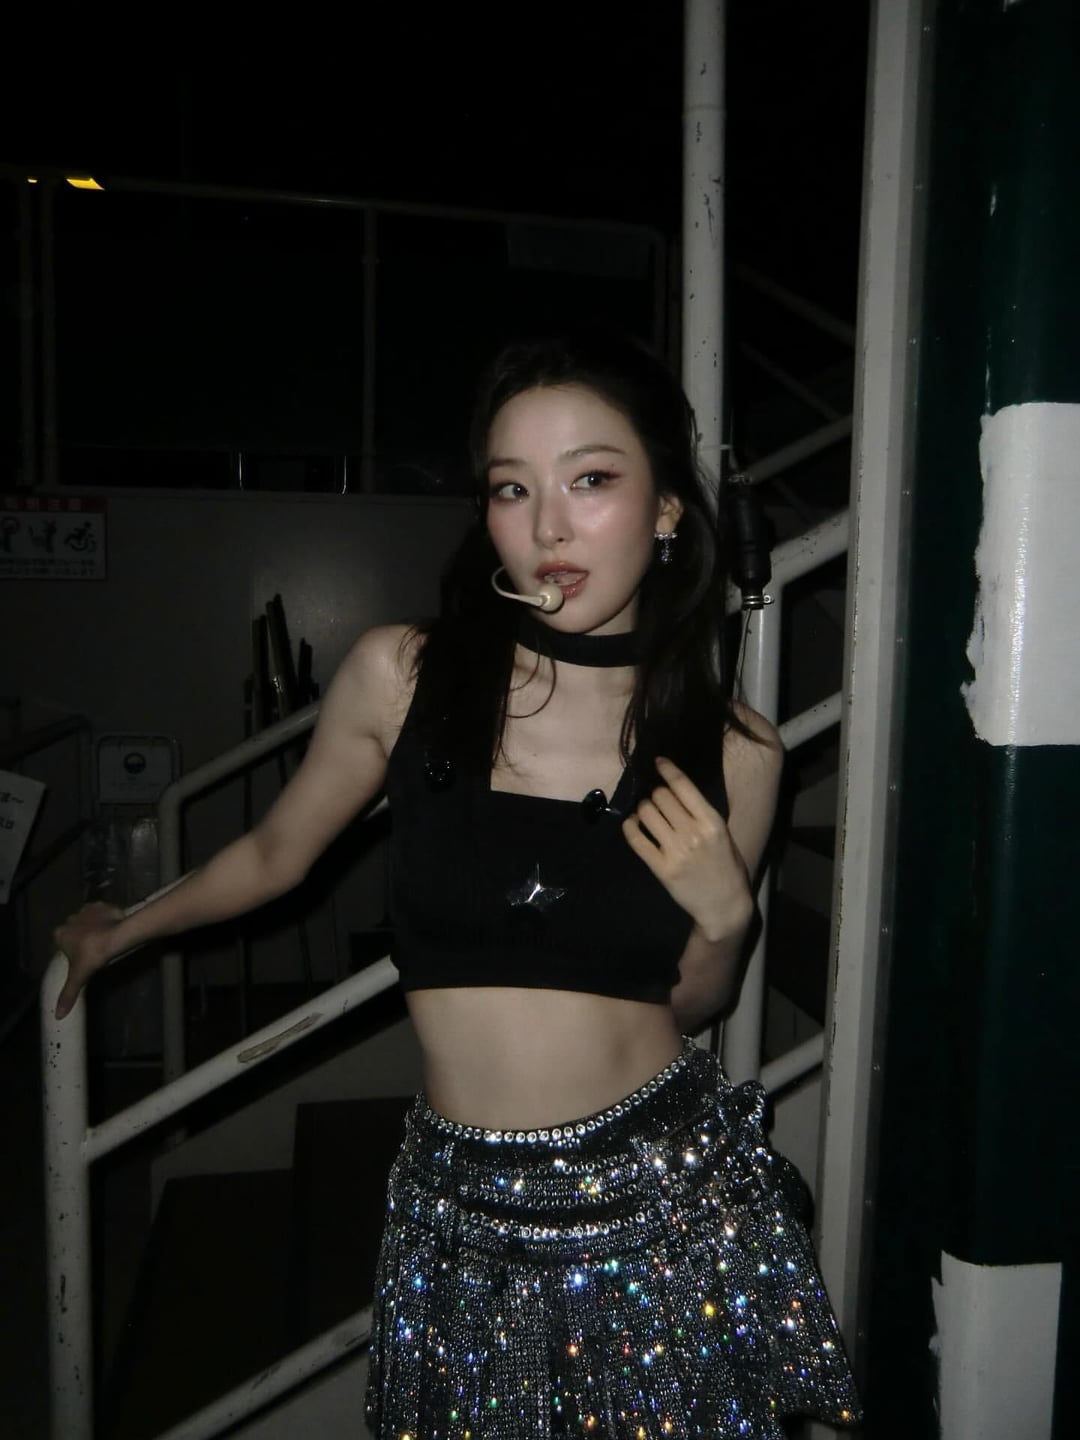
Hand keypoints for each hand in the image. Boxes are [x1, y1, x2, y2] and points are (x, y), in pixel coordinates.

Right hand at [53, 900, 123, 1019]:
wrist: (117, 936)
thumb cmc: (94, 955)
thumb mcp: (80, 977)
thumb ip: (68, 995)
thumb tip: (58, 1016)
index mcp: (60, 934)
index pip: (62, 944)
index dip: (72, 952)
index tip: (82, 959)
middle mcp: (69, 919)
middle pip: (74, 931)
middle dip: (81, 939)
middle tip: (94, 950)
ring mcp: (86, 910)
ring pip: (87, 920)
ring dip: (93, 927)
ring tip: (105, 939)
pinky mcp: (102, 905)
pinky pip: (102, 912)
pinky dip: (106, 918)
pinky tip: (112, 927)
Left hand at [622, 756, 752, 941]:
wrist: (724, 906)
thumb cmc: (728, 867)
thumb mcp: (724, 835)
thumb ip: (702, 814)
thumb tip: (675, 791)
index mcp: (712, 822)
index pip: (683, 786)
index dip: (667, 769)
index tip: (658, 761)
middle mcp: (692, 833)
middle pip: (661, 796)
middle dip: (656, 793)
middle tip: (657, 799)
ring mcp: (675, 851)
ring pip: (646, 813)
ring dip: (643, 808)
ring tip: (647, 813)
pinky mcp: (660, 868)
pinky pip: (636, 839)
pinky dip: (630, 827)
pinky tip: (633, 824)